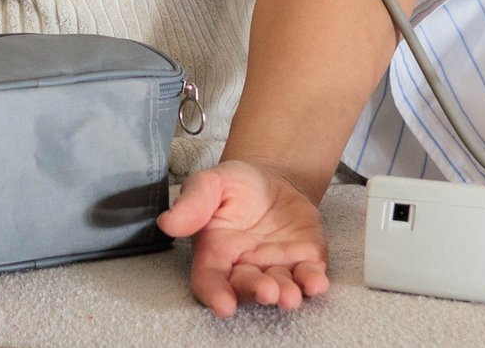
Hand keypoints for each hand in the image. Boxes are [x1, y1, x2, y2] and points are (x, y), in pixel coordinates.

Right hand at [157, 159, 331, 315]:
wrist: (274, 178)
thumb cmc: (236, 185)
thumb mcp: (211, 182)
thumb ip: (193, 202)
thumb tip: (168, 221)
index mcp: (216, 254)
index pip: (210, 281)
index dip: (215, 295)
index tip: (224, 305)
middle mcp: (245, 268)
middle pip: (246, 288)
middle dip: (256, 292)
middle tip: (266, 291)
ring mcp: (276, 267)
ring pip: (279, 288)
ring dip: (285, 294)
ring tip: (289, 295)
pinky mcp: (304, 261)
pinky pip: (308, 276)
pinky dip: (313, 282)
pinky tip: (316, 283)